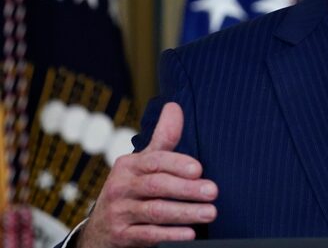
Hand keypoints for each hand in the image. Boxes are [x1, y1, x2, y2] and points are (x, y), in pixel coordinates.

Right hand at [78, 102, 217, 246]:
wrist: (100, 228)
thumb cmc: (132, 189)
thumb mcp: (143, 163)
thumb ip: (163, 138)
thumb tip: (174, 106)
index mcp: (129, 165)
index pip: (154, 161)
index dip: (176, 164)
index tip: (199, 169)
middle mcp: (121, 187)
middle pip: (157, 186)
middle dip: (186, 189)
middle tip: (213, 191)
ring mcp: (119, 212)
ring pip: (155, 212)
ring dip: (185, 212)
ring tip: (211, 212)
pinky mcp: (121, 235)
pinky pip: (147, 235)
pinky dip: (170, 234)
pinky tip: (189, 234)